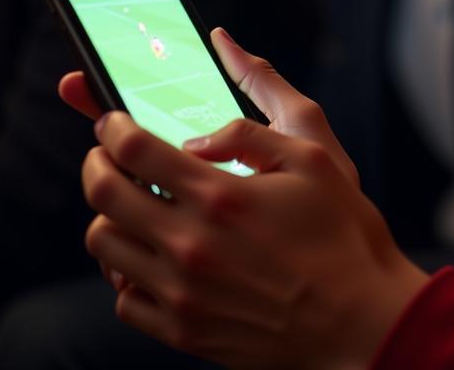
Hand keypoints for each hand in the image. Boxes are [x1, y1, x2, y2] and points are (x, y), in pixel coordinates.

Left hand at [77, 29, 427, 368]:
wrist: (358, 319)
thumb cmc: (342, 234)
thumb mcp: (312, 159)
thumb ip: (249, 135)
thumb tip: (195, 138)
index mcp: (220, 196)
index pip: (135, 150)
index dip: (112, 127)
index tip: (111, 121)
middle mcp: (190, 244)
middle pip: (103, 194)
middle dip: (95, 162)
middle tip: (105, 154)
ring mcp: (182, 293)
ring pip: (104, 245)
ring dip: (107, 215)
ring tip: (130, 203)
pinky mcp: (184, 331)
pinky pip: (124, 298)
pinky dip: (125, 269)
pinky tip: (150, 254)